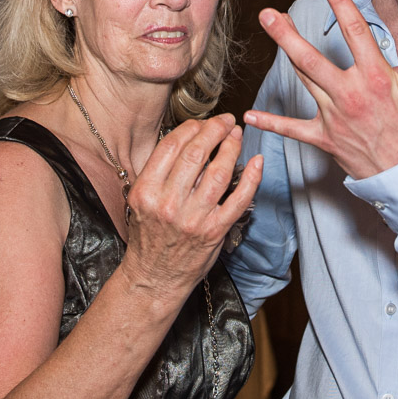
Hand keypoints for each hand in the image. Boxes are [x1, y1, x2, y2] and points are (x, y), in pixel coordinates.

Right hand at [123, 115, 262, 297]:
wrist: (154, 277)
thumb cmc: (148, 238)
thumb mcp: (140, 202)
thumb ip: (158, 174)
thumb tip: (186, 141)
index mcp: (146, 192)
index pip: (171, 147)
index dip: (191, 128)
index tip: (202, 122)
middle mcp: (168, 204)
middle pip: (196, 154)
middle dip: (215, 130)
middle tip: (225, 121)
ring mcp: (194, 219)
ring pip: (219, 172)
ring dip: (232, 148)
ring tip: (237, 135)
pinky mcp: (215, 231)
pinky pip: (239, 199)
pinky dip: (252, 178)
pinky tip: (257, 162)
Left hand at [243, 0, 397, 179]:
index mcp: (378, 80)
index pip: (356, 32)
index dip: (341, 3)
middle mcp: (350, 95)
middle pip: (311, 58)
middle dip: (287, 33)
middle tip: (268, 13)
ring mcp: (335, 118)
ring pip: (303, 79)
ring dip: (284, 54)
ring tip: (269, 29)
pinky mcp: (326, 140)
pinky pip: (293, 130)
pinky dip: (271, 123)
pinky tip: (249, 116)